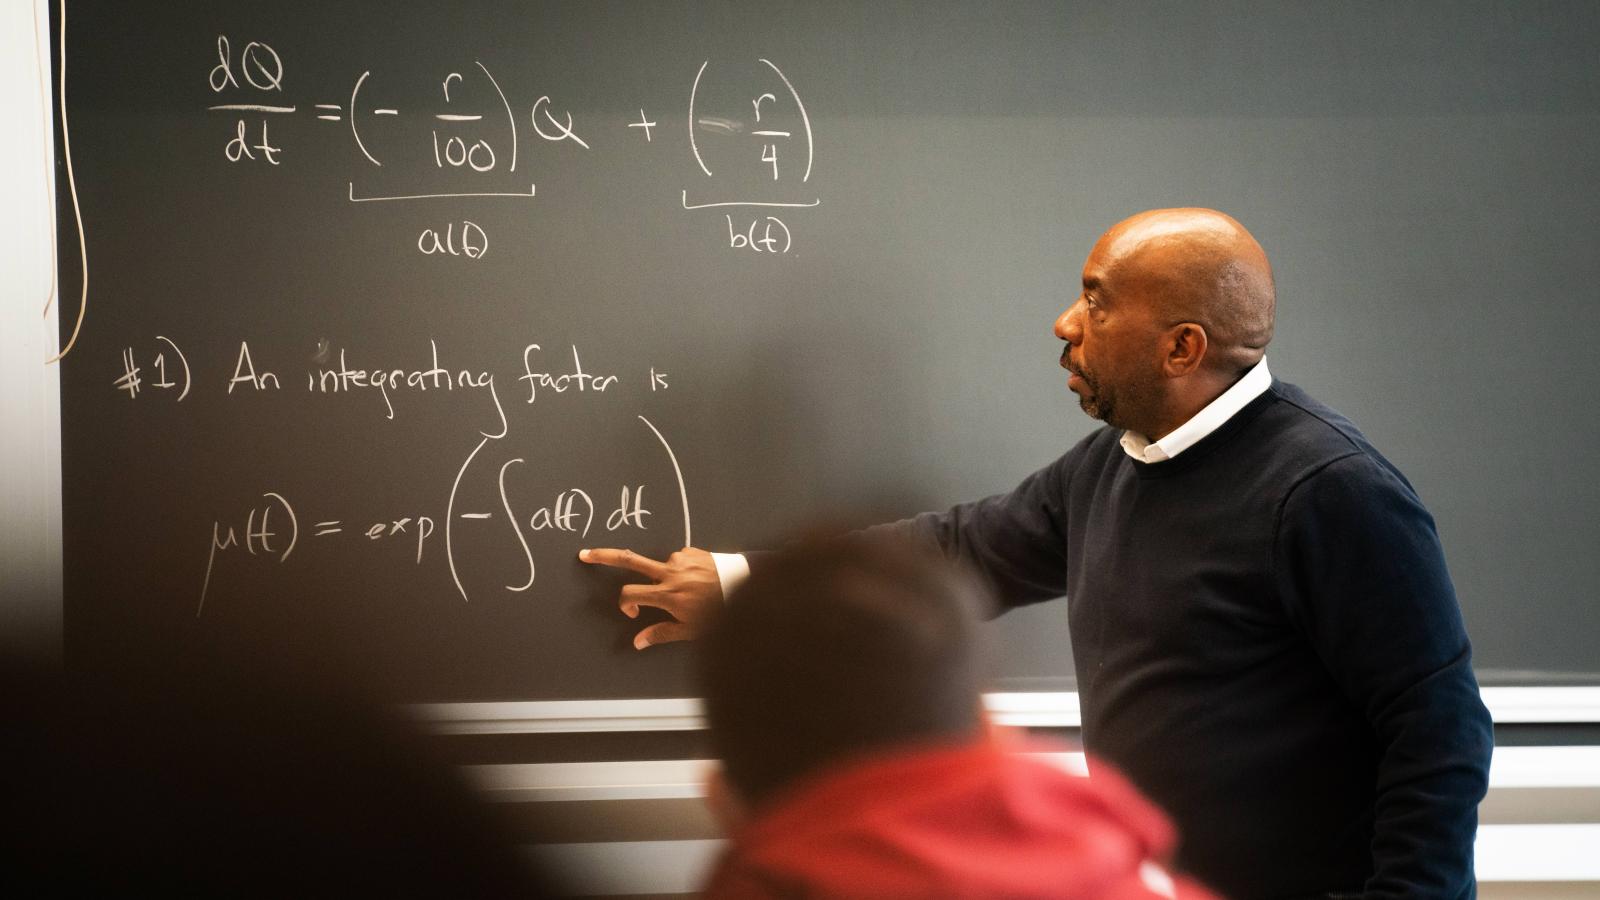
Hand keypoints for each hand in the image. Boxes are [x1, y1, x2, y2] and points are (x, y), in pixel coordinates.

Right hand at [578, 547, 722, 648]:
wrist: (744, 585)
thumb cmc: (718, 612)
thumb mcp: (691, 630)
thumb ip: (661, 633)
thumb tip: (637, 642)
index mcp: (667, 594)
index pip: (629, 594)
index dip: (624, 604)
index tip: (633, 612)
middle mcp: (670, 573)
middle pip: (629, 560)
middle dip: (604, 556)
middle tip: (585, 553)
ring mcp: (680, 558)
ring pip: (660, 566)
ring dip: (665, 577)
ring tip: (691, 589)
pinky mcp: (691, 550)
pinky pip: (678, 560)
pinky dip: (680, 570)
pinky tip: (697, 579)